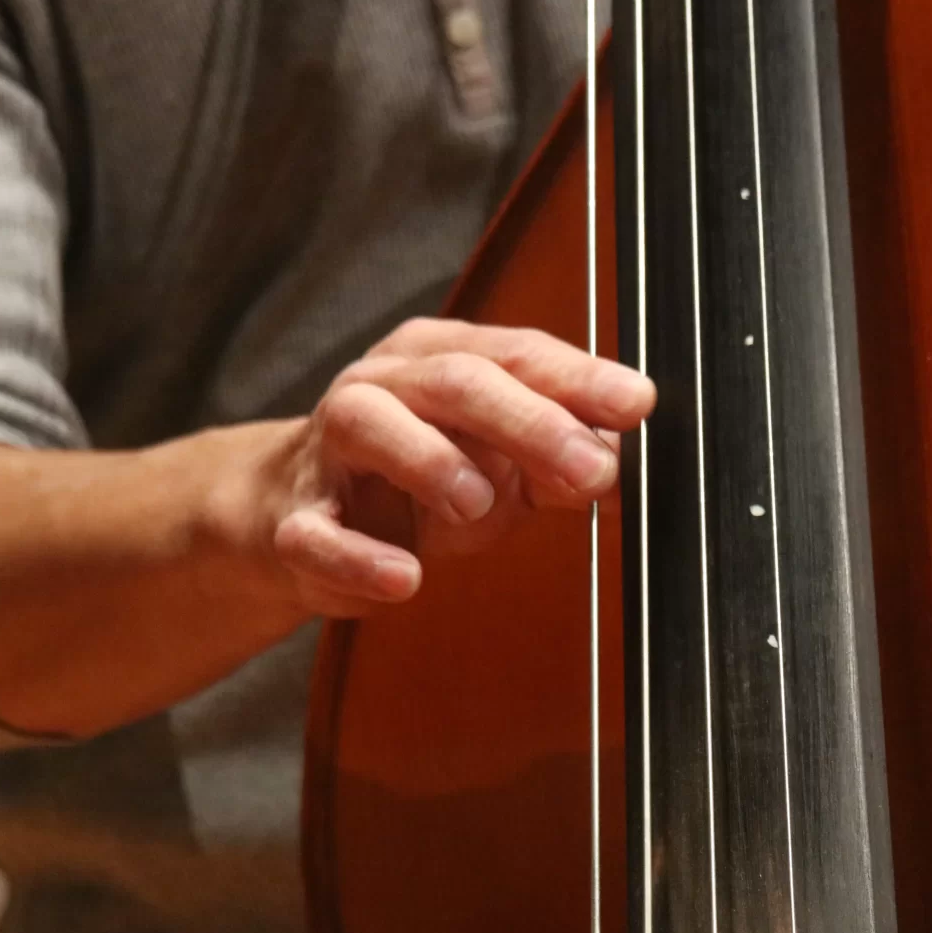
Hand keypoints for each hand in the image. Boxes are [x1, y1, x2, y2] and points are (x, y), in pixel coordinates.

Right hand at [260, 317, 652, 614]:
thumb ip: (561, 461)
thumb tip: (624, 463)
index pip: (516, 354)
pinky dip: (360, 558)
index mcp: (438, 358)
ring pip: (372, 426)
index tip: (635, 404)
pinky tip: (405, 578)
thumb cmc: (412, 482)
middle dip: (529, 422)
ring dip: (431, 460)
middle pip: (455, 381)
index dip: (578, 377)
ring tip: (479, 502)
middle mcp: (382, 386)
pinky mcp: (295, 522)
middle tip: (590, 467)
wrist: (295, 522)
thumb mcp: (502, 465)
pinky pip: (317, 535)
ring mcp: (330, 450)